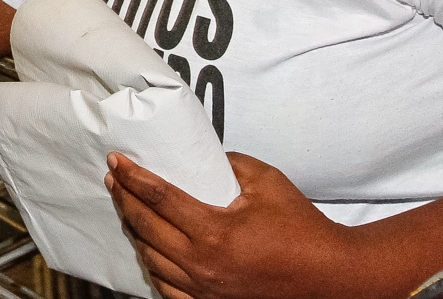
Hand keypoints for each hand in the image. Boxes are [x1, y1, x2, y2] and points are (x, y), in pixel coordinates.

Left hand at [105, 152, 349, 298]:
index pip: (159, 197)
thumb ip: (230, 164)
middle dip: (124, 199)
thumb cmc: (301, 228)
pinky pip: (166, 288)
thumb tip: (205, 157)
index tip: (117, 161)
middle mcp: (203, 264)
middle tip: (115, 179)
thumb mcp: (266, 181)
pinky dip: (152, 266)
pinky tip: (149, 251)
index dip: (133, 177)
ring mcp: (204, 290)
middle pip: (145, 227)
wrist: (328, 276)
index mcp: (214, 231)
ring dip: (134, 231)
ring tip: (128, 209)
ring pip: (150, 259)